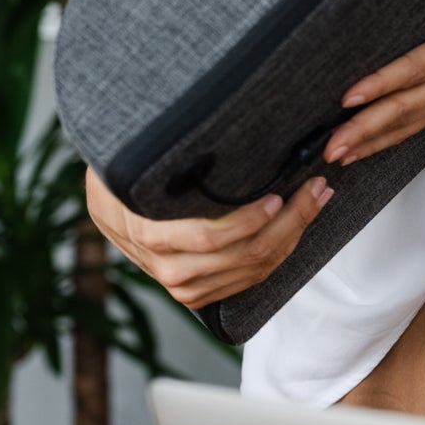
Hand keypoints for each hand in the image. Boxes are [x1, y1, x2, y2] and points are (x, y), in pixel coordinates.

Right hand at [85, 164, 334, 310]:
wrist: (109, 210)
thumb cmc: (127, 179)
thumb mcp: (133, 165)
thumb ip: (167, 161)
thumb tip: (207, 130)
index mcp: (149, 234)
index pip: (210, 238)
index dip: (250, 220)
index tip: (278, 195)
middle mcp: (167, 267)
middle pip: (246, 253)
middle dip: (291, 219)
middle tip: (316, 188)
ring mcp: (184, 285)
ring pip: (256, 268)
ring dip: (294, 233)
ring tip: (316, 199)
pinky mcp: (199, 294)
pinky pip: (252, 278)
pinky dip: (282, 252)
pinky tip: (297, 225)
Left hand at [324, 0, 424, 164]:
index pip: (420, 66)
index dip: (386, 81)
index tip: (353, 93)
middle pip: (405, 106)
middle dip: (366, 125)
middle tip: (331, 142)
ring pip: (404, 122)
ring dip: (368, 140)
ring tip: (333, 154)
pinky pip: (410, 126)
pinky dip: (381, 141)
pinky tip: (356, 152)